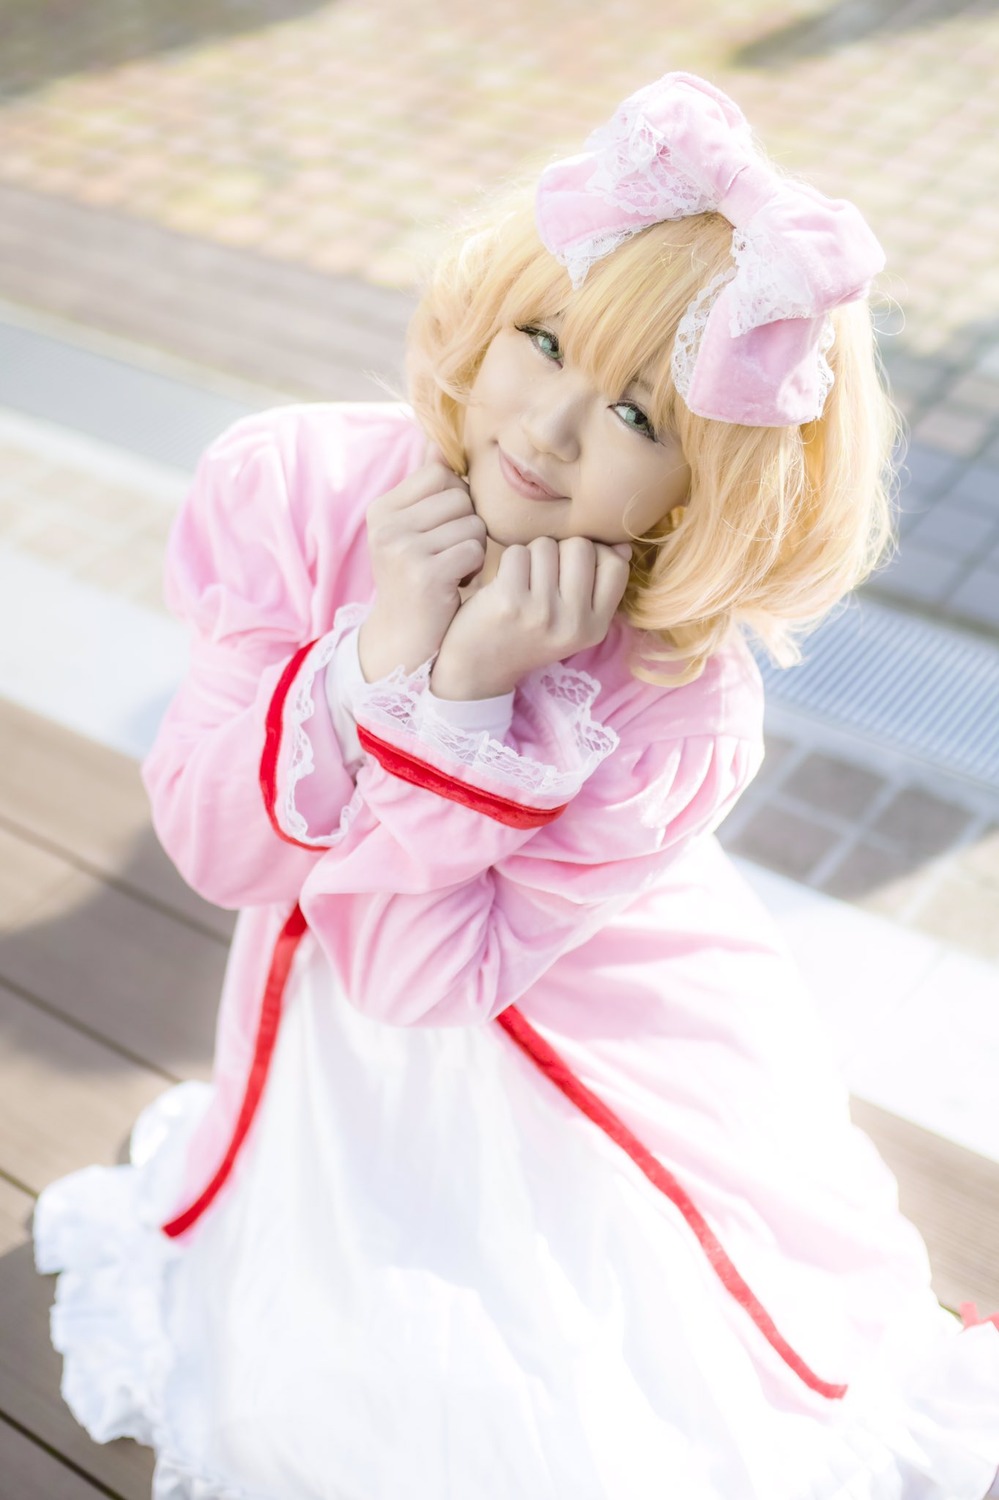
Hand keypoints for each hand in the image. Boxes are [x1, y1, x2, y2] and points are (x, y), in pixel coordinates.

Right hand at [358, 451, 486, 680]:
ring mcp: (403, 549)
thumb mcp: (411, 532)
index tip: (442, 531)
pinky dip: (474, 568)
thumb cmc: (416, 581)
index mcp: (382, 509)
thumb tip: (437, 443)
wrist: (402, 640)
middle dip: (468, 525)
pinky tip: (456, 583)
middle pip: (460, 497)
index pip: (440, 474)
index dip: (455, 500)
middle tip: (449, 555)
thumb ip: (424, 490)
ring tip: (452, 569)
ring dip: (474, 548)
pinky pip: (474, 549)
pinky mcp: (425, 574)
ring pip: (473, 523)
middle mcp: (386, 526)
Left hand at [430, 536, 631, 699]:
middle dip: (559, 550)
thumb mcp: (571, 622)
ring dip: (531, 554)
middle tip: (541, 575)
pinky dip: (508, 560)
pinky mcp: (509, 602)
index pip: (615, 566)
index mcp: (595, 628)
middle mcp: (573, 623)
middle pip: (581, 547)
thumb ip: (598, 586)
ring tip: (522, 580)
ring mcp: (542, 613)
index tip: (572, 568)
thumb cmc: (526, 635)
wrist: (478, 670)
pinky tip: (503, 582)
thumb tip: (623, 547)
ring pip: (547, 545)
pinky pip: (518, 552)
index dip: (594, 555)